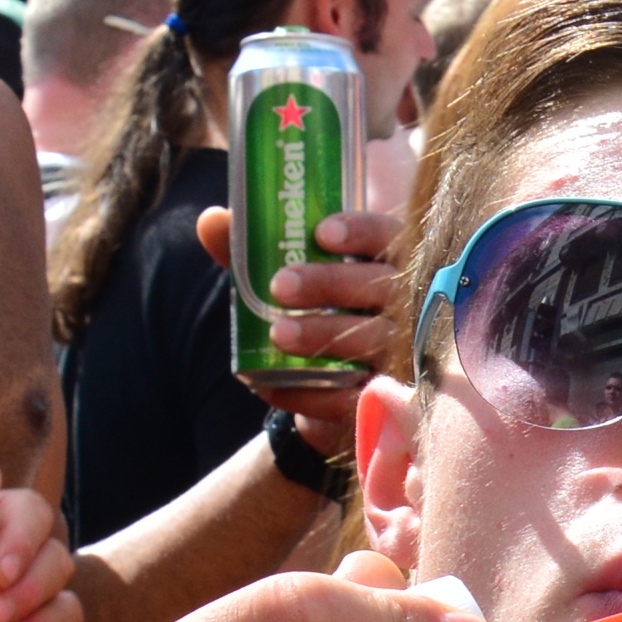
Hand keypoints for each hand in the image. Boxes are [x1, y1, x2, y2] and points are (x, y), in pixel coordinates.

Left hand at [198, 203, 399, 438]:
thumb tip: (211, 221)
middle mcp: (410, 305)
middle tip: (280, 286)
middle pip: (383, 287)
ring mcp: (405, 354)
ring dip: (324, 335)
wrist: (328, 393)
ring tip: (277, 334)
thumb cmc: (314, 317)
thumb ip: (253, 252)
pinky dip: (309, 393)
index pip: (388, 236)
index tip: (320, 233)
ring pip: (375, 340)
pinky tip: (270, 385)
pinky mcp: (386, 401)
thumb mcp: (285, 281)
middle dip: (331, 283)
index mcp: (390, 264)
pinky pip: (354, 396)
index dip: (360, 232)